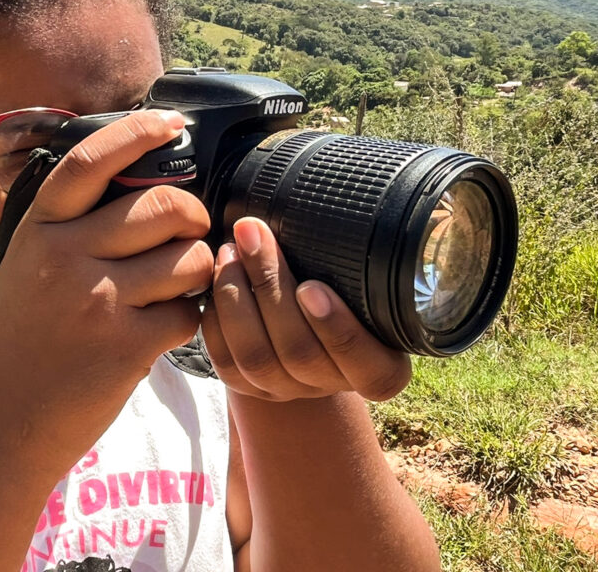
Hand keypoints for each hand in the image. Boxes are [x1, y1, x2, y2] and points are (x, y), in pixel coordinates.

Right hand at [0, 109, 214, 469]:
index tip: (172, 123)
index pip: (90, 161)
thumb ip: (72, 225)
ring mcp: (96, 301)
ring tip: (172, 287)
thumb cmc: (25, 336)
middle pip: (164, 206)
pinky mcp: (126, 347)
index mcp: (40, 229)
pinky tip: (159, 327)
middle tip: (188, 231)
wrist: (6, 418)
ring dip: (195, 271)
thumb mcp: (27, 265)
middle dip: (193, 216)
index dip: (137, 132)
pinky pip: (188, 312)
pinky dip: (185, 318)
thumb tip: (142, 184)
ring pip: (189, 258)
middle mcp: (65, 257)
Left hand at [201, 217, 410, 402]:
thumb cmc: (343, 288)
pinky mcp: (247, 385)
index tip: (311, 286)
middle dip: (270, 285)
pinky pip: (225, 358)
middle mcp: (332, 385)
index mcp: (380, 368)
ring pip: (257, 356)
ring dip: (236, 296)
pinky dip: (217, 315)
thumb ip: (355, 264)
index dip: (338, 330)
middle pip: (299, 351)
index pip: (369, 367)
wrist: (307, 324)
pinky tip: (217, 277)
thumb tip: (328, 207)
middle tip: (254, 233)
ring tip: (230, 250)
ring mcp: (286, 390)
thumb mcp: (362, 280)